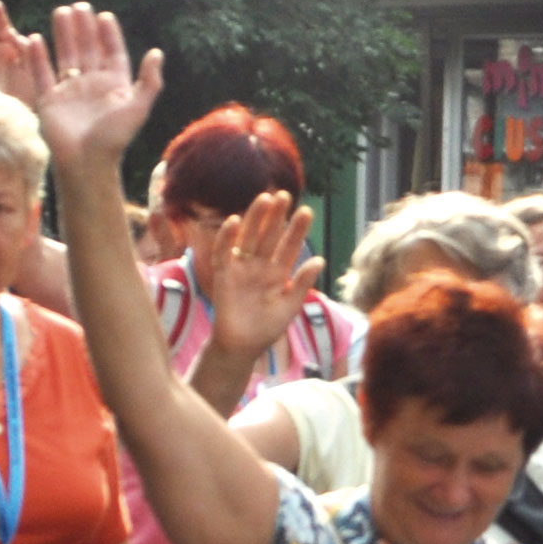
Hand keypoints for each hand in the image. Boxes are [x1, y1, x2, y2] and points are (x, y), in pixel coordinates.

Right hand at [25, 2, 165, 170]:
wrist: (86, 163)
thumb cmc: (114, 138)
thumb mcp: (137, 108)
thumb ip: (149, 81)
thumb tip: (157, 52)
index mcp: (114, 86)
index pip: (112, 54)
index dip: (109, 35)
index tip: (104, 15)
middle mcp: (91, 85)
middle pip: (87, 50)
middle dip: (84, 28)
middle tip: (79, 6)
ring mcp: (69, 91)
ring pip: (65, 56)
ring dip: (63, 35)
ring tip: (60, 11)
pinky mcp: (49, 100)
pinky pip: (42, 74)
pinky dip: (37, 57)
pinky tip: (34, 38)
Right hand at [196, 192, 322, 357]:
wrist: (242, 348)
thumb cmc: (266, 329)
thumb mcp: (290, 307)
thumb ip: (302, 284)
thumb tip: (319, 260)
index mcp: (277, 273)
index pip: (289, 246)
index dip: (296, 230)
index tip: (306, 211)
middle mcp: (259, 266)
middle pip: (268, 236)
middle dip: (276, 217)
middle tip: (285, 195)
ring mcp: (241, 269)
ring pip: (248, 238)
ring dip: (255, 219)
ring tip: (265, 199)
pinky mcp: (223, 276)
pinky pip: (224, 253)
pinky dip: (227, 238)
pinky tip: (235, 221)